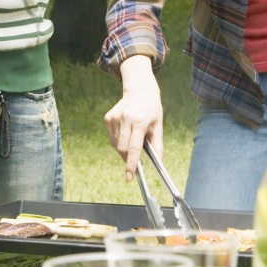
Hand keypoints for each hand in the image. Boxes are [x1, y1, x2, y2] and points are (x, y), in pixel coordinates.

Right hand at [104, 56, 163, 180]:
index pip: (134, 147)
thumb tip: (159, 163)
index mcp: (139, 121)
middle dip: (128, 159)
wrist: (140, 89)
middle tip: (136, 161)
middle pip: (122, 149)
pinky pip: (112, 138)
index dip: (131, 164)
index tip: (129, 177)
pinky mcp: (108, 117)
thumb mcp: (158, 125)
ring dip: (124, 149)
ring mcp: (115, 117)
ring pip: (116, 145)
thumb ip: (157, 145)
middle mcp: (125, 119)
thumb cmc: (152, 108)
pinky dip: (118, 141)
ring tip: (133, 137)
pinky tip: (126, 131)